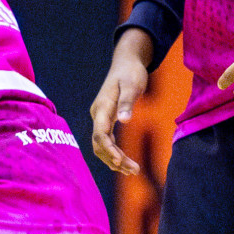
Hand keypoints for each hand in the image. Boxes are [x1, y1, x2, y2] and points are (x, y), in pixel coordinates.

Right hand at [89, 29, 151, 174]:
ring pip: (102, 145)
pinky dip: (114, 153)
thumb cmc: (130, 73)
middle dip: (115, 159)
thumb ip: (127, 103)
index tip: (120, 162)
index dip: (109, 150)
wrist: (126, 62)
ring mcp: (101, 118)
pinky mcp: (106, 119)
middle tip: (135, 171)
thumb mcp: (132, 86)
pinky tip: (125, 162)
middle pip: (100, 143)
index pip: (100, 134)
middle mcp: (98, 115)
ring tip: (133, 171)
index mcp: (102, 107)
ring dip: (114, 159)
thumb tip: (124, 121)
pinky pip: (106, 141)